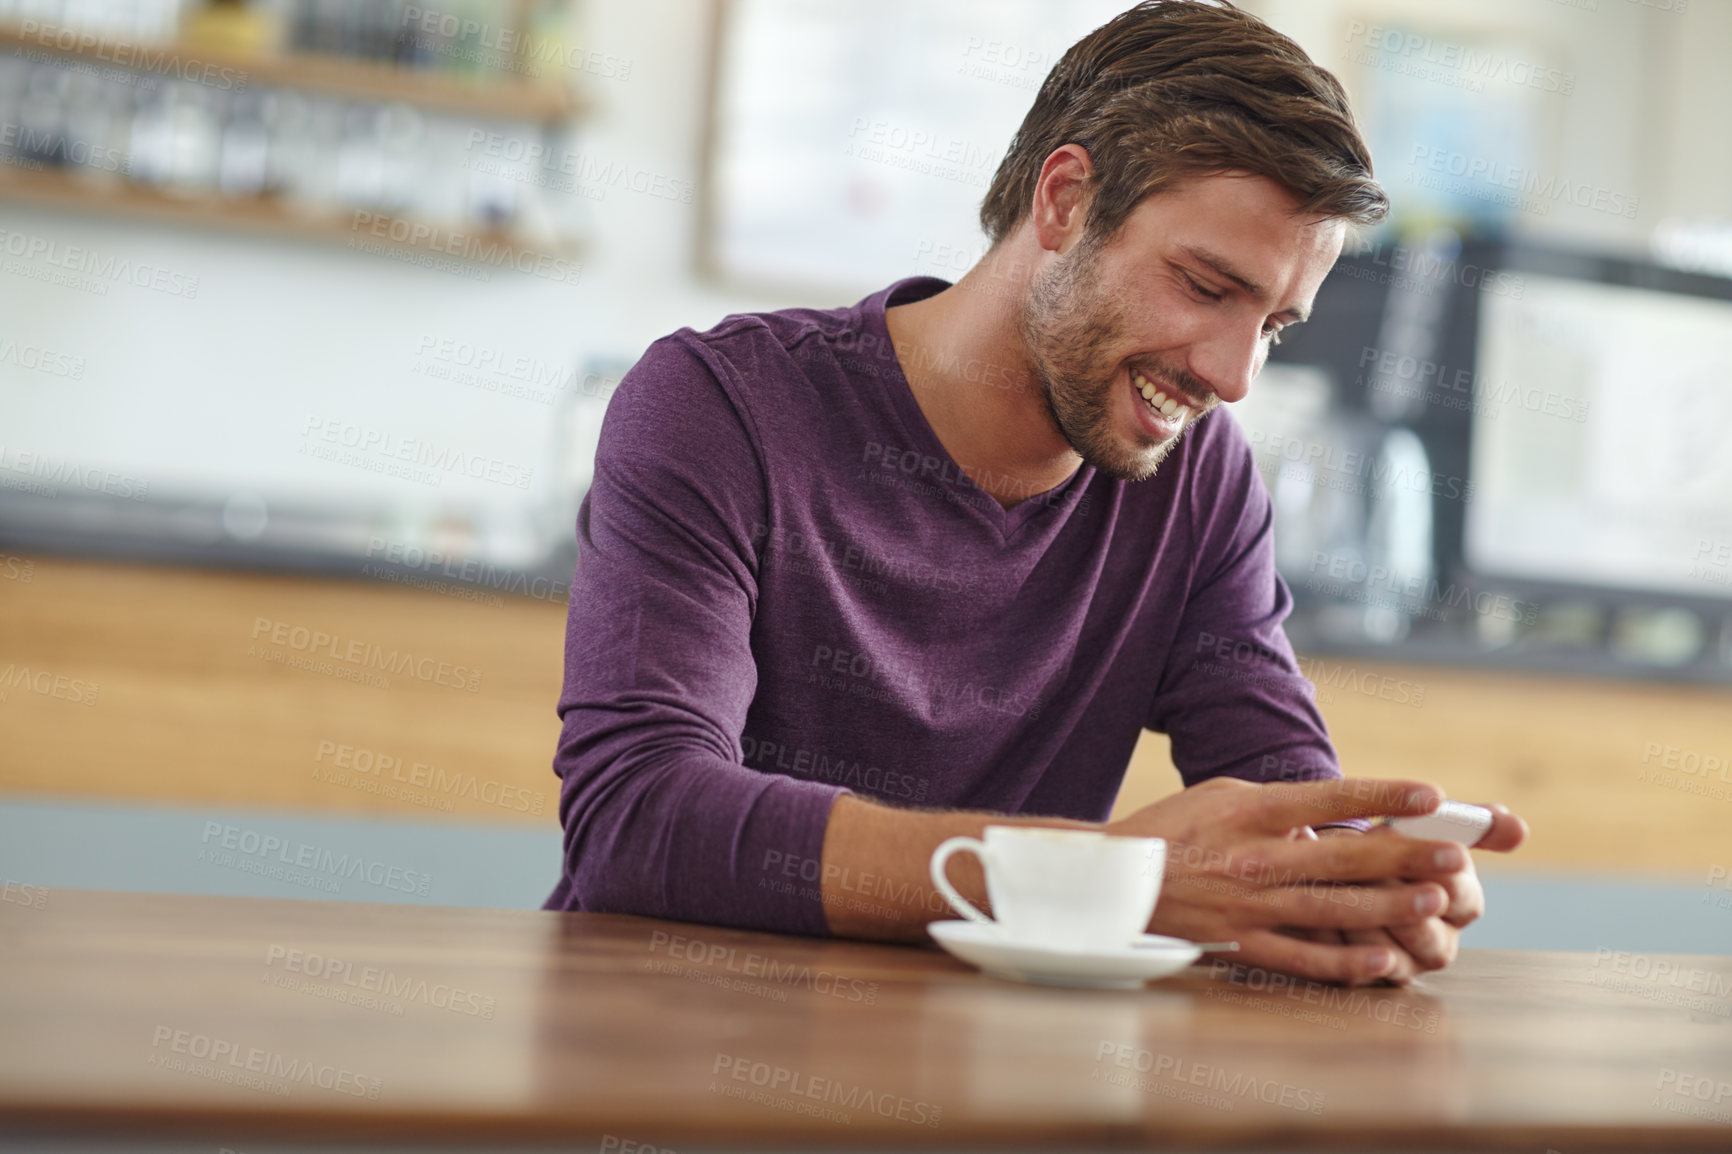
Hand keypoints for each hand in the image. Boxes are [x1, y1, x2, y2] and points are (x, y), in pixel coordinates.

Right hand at [1107, 776, 1481, 985]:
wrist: (1115, 880)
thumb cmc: (1173, 829)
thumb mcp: (1222, 797)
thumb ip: (1280, 806)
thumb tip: (1336, 815)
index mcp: (1251, 811)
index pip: (1329, 798)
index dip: (1382, 797)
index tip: (1430, 796)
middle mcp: (1254, 856)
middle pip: (1342, 855)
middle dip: (1403, 855)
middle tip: (1453, 855)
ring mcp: (1249, 904)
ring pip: (1332, 906)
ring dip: (1388, 905)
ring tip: (1435, 901)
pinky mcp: (1241, 943)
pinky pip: (1302, 956)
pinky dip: (1344, 961)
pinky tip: (1383, 960)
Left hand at [1312, 805, 1527, 983]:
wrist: (1338, 866)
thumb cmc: (1389, 844)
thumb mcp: (1427, 826)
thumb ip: (1472, 823)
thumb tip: (1518, 828)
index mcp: (1462, 903)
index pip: (1463, 897)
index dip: (1437, 874)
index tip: (1413, 851)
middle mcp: (1439, 943)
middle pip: (1429, 937)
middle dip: (1399, 903)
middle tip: (1370, 875)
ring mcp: (1402, 964)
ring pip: (1388, 954)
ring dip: (1362, 920)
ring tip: (1336, 889)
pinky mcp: (1361, 977)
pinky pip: (1347, 968)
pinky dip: (1328, 939)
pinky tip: (1309, 912)